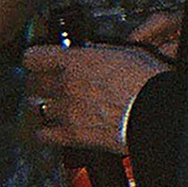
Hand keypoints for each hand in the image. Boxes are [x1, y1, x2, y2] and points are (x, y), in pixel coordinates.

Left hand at [20, 38, 170, 153]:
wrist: (155, 114)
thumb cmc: (147, 82)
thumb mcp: (124, 53)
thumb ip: (98, 52)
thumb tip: (89, 50)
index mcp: (75, 61)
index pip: (33, 57)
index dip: (35, 60)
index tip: (39, 62)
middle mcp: (65, 84)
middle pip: (32, 83)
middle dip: (38, 83)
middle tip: (46, 84)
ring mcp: (66, 111)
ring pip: (36, 107)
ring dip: (43, 105)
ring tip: (52, 106)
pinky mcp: (71, 135)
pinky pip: (43, 134)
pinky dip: (46, 132)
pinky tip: (54, 129)